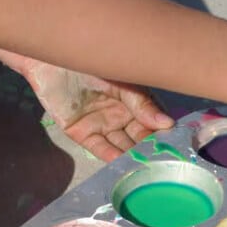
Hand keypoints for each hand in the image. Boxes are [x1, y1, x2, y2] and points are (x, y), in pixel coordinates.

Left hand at [0, 45, 173, 161]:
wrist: (52, 57)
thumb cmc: (92, 61)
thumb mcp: (123, 82)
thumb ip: (142, 105)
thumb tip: (167, 124)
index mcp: (135, 101)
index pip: (154, 122)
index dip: (163, 134)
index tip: (175, 147)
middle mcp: (122, 115)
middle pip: (139, 137)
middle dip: (149, 150)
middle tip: (163, 164)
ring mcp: (102, 125)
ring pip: (121, 144)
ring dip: (132, 156)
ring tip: (145, 169)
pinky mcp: (82, 132)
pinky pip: (100, 148)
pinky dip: (111, 157)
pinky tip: (123, 164)